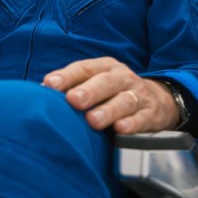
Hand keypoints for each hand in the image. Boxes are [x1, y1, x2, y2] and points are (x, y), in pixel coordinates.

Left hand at [44, 58, 179, 133]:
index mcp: (105, 67)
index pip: (84, 68)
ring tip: (93, 120)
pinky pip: (142, 118)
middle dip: (89, 91)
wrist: (159, 100)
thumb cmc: (115, 93)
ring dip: (108, 110)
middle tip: (73, 100)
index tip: (50, 85)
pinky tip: (121, 130)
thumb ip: (71, 87)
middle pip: (106, 82)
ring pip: (124, 100)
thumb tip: (39, 94)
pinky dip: (132, 124)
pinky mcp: (151, 114)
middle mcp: (122, 78)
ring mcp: (138, 95)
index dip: (67, 76)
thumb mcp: (96, 82)